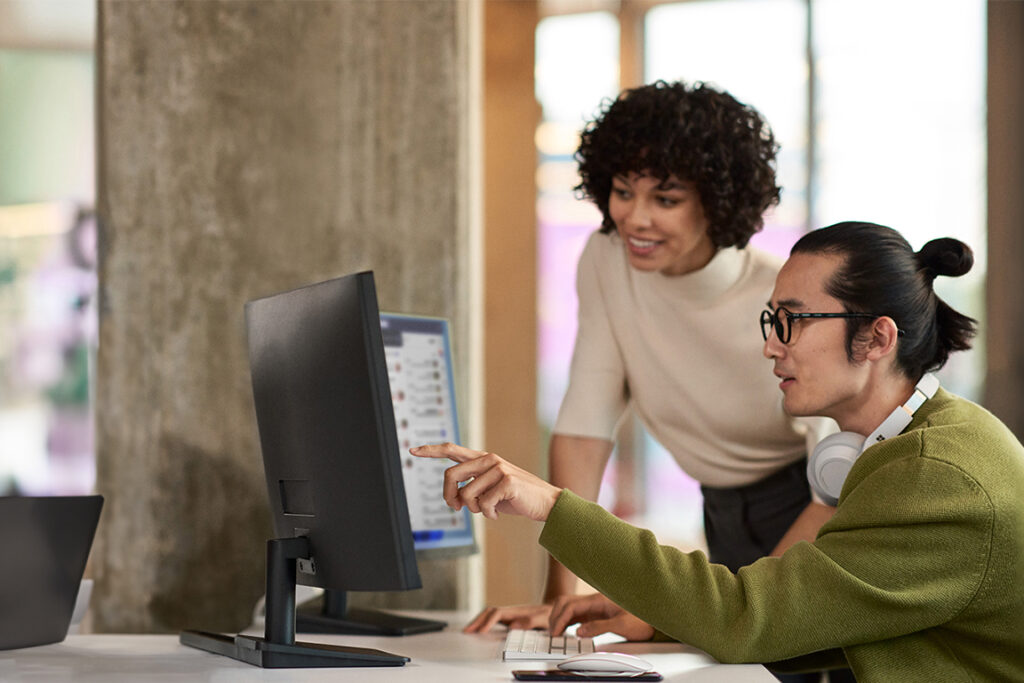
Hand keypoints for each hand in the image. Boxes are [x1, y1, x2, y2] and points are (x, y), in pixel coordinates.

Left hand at [410, 443, 561, 521]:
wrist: (545, 503)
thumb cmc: (515, 498)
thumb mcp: (490, 490)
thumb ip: (471, 487)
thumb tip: (453, 498)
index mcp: (482, 459)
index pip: (451, 450)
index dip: (431, 450)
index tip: (413, 450)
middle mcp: (489, 459)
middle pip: (450, 475)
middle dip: (448, 496)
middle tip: (456, 508)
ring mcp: (499, 468)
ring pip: (466, 495)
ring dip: (474, 509)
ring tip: (489, 510)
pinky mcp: (507, 481)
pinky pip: (484, 505)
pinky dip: (488, 515)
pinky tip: (499, 513)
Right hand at [463, 603, 552, 632]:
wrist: (550, 610)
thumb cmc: (547, 615)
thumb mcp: (542, 618)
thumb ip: (529, 621)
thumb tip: (513, 626)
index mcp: (515, 611)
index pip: (497, 614)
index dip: (488, 622)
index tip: (481, 631)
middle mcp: (509, 612)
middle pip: (488, 612)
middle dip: (476, 621)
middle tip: (466, 631)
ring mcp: (508, 615)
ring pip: (488, 615)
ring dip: (478, 622)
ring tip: (467, 631)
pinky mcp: (508, 619)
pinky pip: (492, 620)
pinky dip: (483, 624)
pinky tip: (479, 631)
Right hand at [550, 593, 654, 640]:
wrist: (654, 620)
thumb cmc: (642, 620)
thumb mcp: (622, 625)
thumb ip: (600, 627)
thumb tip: (579, 632)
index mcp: (599, 600)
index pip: (572, 606)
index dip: (560, 618)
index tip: (555, 632)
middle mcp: (594, 601)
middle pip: (566, 603)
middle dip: (555, 616)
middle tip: (551, 633)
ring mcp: (595, 607)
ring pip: (570, 608)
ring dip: (559, 618)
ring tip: (555, 633)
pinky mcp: (596, 614)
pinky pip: (577, 615)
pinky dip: (567, 622)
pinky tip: (565, 631)